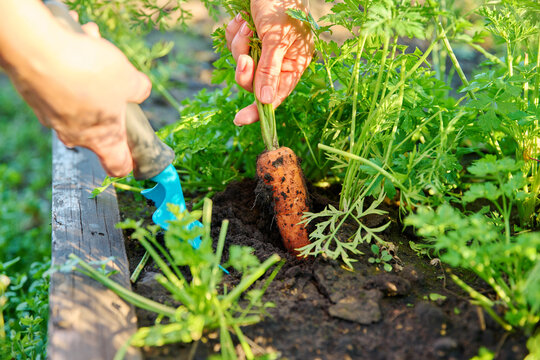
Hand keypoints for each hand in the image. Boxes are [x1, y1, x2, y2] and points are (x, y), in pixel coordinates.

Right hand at [0, 3, 150, 176]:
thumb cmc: (89, 72)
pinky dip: (70, 64)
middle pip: (99, 128)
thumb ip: (139, 89)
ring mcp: (52, 116)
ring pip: (80, 98)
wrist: (38, 49)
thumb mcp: (129, 79)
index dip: (129, 163)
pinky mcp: (36, 95)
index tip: (134, 157)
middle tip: (117, 81)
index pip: (117, 165)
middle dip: (111, 102)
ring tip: (95, 48)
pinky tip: (77, 40)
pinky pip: (60, 82)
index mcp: (102, 139)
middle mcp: (74, 134)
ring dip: (90, 76)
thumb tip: (141, 90)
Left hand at [225, 0, 312, 125]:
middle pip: (253, 82)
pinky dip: (234, 33)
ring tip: (246, 24)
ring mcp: (263, 48)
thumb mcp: (276, 38)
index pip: (276, 95)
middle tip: (244, 57)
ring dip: (238, 45)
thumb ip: (270, 70)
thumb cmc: (281, 2)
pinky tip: (241, 18)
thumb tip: (267, 102)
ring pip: (241, 63)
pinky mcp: (250, 36)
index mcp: (294, 64)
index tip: (240, 119)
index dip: (259, 110)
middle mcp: (279, 59)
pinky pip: (234, 45)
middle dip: (245, 70)